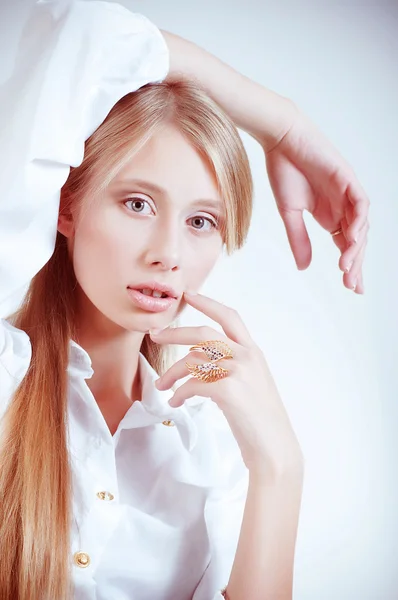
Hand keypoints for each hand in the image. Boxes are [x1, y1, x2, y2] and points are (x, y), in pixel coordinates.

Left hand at [150, 292, 302, 478]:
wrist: (274, 448)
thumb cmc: (260, 420)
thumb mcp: (251, 384)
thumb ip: (231, 366)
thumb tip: (197, 360)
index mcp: (254, 352)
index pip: (230, 317)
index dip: (208, 303)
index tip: (189, 294)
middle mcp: (247, 357)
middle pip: (204, 333)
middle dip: (175, 332)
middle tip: (155, 335)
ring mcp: (239, 372)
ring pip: (193, 360)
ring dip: (172, 372)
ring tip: (162, 386)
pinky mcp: (229, 390)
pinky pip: (193, 384)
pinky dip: (180, 393)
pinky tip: (176, 402)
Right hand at [265, 109, 369, 293]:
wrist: (281, 140)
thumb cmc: (284, 172)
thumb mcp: (290, 213)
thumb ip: (298, 239)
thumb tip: (304, 268)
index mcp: (330, 216)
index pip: (346, 246)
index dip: (350, 266)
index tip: (350, 287)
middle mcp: (343, 207)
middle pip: (356, 240)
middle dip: (356, 263)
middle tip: (352, 285)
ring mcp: (347, 193)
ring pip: (361, 225)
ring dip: (356, 247)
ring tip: (346, 267)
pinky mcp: (347, 178)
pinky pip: (360, 203)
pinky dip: (358, 221)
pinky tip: (352, 238)